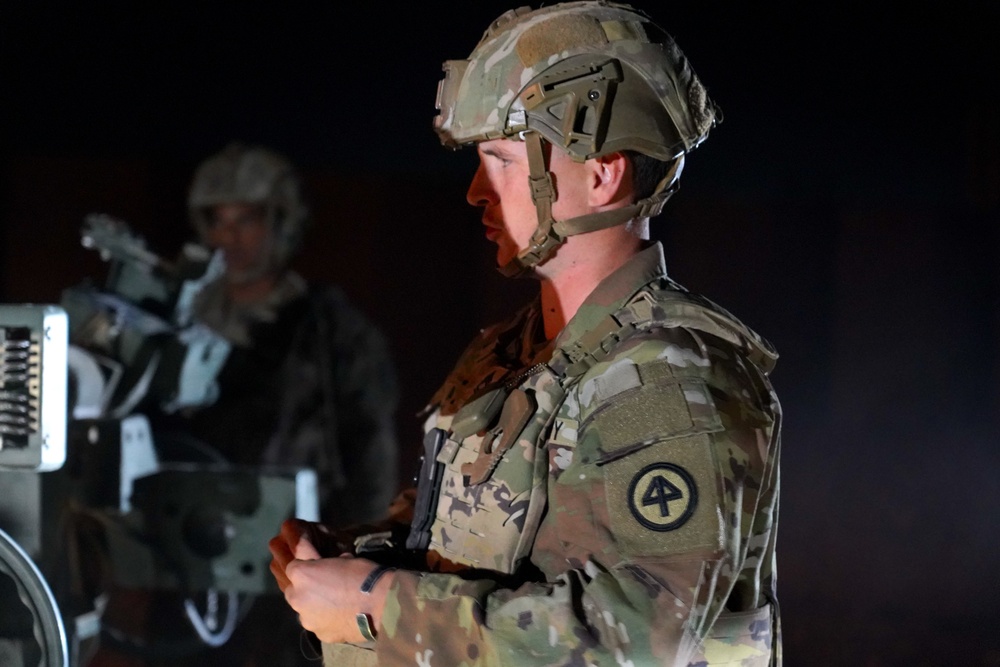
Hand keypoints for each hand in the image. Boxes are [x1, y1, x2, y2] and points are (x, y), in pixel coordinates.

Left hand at [269, 521, 394, 643]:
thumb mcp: (344, 558)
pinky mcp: (319, 634)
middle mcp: (297, 597)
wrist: (381, 605)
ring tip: (330, 600)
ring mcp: (307, 618)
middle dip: (303, 583)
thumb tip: (331, 565)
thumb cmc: (363, 575)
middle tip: (320, 581)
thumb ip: (328, 563)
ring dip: (312, 602)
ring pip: (304, 608)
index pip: (293, 561)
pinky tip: (339, 615)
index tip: (309, 554)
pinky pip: (318, 623)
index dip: (304, 558)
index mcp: (301, 573)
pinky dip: (325, 618)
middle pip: (292, 587)